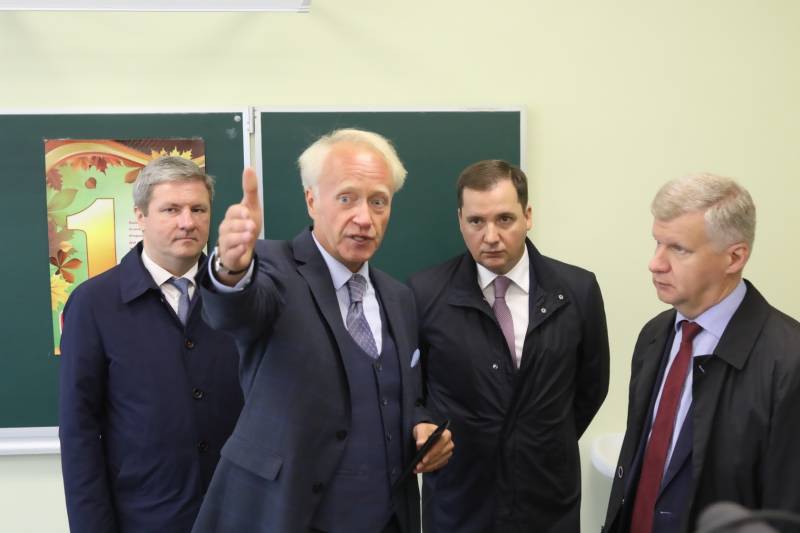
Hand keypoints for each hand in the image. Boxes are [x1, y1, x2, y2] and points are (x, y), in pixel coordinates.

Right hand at [216, 168, 261, 284]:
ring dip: (240, 238)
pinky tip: (244, 248)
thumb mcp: (252, 207)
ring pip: (229, 239)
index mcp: (231, 216)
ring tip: (249, 237)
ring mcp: (226, 243)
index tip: (248, 212)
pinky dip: (238, 250)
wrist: (243, 251)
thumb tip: (249, 167)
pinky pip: (231, 253)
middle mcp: (226, 228)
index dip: (239, 212)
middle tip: (252, 226)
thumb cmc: (246, 226)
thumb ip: (250, 189)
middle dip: (241, 225)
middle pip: (230, 225)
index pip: (233, 211)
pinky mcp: (229, 256)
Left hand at [412, 422, 453, 472]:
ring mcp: (447, 453)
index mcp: (446, 434)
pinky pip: (438, 466)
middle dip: (429, 462)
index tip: (423, 459)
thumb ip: (421, 436)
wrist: (424, 435)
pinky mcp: (444, 459)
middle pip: (440, 455)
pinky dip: (429, 468)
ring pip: (439, 462)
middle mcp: (449, 444)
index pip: (441, 443)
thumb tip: (420, 444)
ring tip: (417, 469)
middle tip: (418, 466)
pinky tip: (421, 470)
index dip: (432, 452)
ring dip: (428, 467)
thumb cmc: (424, 430)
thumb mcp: (420, 429)